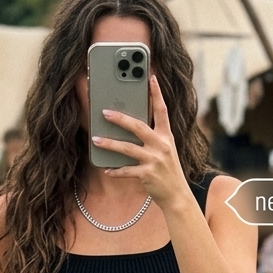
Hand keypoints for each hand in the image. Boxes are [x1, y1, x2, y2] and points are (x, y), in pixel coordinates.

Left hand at [92, 75, 190, 210]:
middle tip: (104, 112)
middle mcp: (162, 145)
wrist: (177, 195)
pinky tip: (106, 169)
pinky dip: (115, 170)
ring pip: (127, 148)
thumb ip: (152, 138)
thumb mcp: (165, 150)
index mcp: (167, 136)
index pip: (163, 110)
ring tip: (96, 140)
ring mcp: (155, 160)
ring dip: (110, 144)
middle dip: (120, 118)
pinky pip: (126, 170)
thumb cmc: (168, 171)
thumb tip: (130, 127)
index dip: (157, 93)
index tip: (151, 77)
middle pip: (138, 127)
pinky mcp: (147, 175)